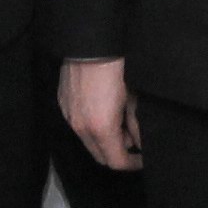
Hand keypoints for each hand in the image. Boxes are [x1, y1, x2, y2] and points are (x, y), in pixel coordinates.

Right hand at [59, 56, 142, 171]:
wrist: (91, 43)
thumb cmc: (118, 69)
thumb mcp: (133, 99)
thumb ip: (136, 125)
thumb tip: (139, 141)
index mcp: (101, 128)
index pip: (116, 161)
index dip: (133, 163)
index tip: (144, 158)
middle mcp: (80, 127)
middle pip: (100, 156)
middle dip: (118, 154)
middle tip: (134, 142)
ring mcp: (68, 115)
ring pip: (88, 141)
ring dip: (105, 140)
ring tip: (121, 123)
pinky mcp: (62, 103)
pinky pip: (79, 125)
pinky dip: (93, 127)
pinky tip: (103, 111)